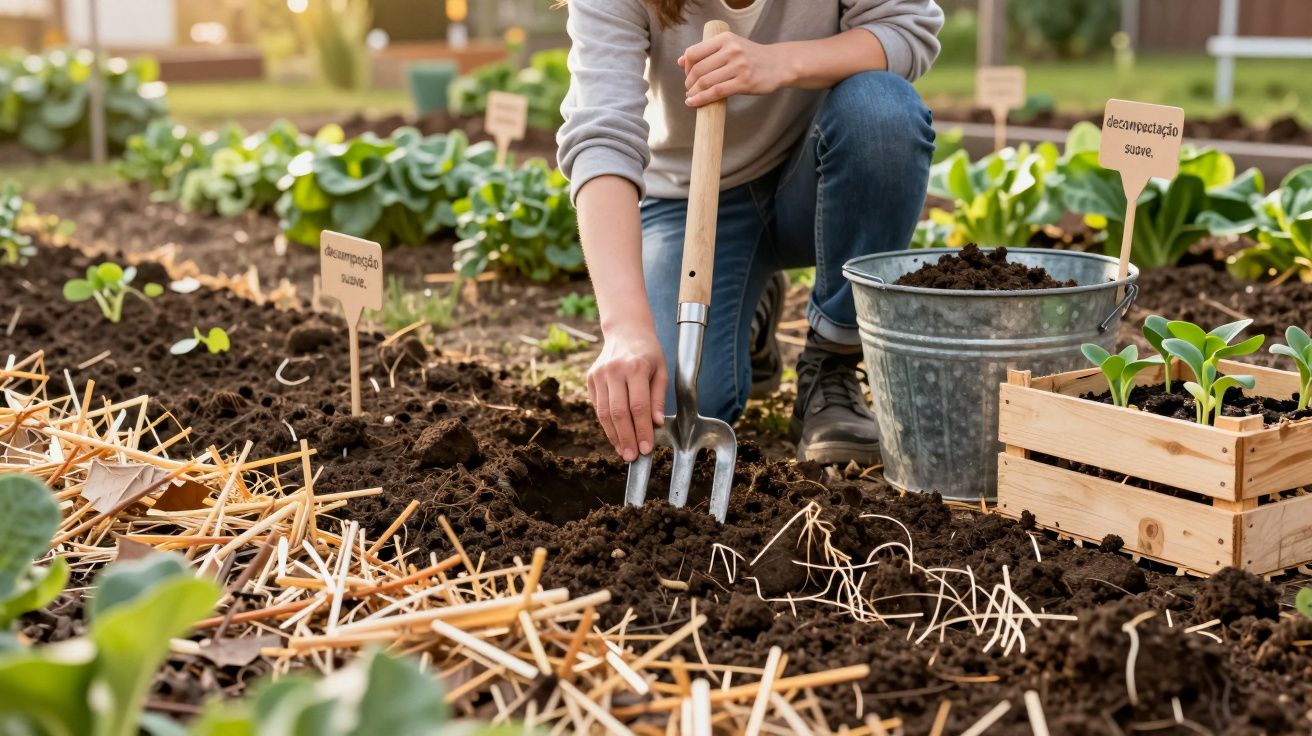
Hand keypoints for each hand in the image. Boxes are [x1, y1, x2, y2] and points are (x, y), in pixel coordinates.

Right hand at [587, 323, 667, 461]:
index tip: (646, 448)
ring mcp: (599, 374)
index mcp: (636, 367)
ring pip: (605, 412)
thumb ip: (658, 398)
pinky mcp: (590, 378)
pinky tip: (615, 437)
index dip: (642, 430)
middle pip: (619, 412)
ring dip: (614, 435)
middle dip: (626, 437)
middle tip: (632, 456)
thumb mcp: (661, 371)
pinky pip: (598, 407)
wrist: (625, 331)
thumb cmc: (648, 353)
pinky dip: (606, 424)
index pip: (639, 406)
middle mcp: (615, 370)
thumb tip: (657, 423)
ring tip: (623, 451)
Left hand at [679, 33, 794, 106]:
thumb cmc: (751, 57)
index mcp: (725, 39)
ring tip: (691, 96)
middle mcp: (731, 50)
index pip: (694, 52)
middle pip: (698, 69)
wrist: (778, 64)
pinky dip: (701, 99)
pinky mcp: (744, 83)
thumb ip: (707, 52)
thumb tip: (680, 62)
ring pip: (706, 82)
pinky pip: (716, 92)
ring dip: (693, 92)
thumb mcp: (730, 46)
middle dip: (689, 82)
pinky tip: (694, 103)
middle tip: (689, 88)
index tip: (687, 74)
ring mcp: (739, 67)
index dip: (686, 67)